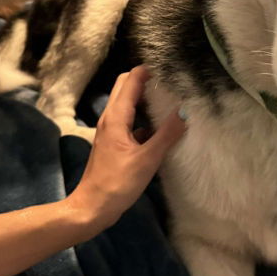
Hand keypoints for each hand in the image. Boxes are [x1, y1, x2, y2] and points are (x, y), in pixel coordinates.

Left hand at [66, 65, 184, 233]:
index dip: (148, 70)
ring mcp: (110, 131)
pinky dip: (142, 117)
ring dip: (143, 97)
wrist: (92, 208)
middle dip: (145, 79)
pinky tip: (159, 128)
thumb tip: (184, 112)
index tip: (169, 68)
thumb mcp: (147, 159)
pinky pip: (129, 121)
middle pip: (125, 86)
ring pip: (126, 103)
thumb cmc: (117, 183)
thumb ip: (166, 135)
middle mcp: (110, 119)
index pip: (131, 80)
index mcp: (116, 117)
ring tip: (168, 99)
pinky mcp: (113, 143)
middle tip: (169, 81)